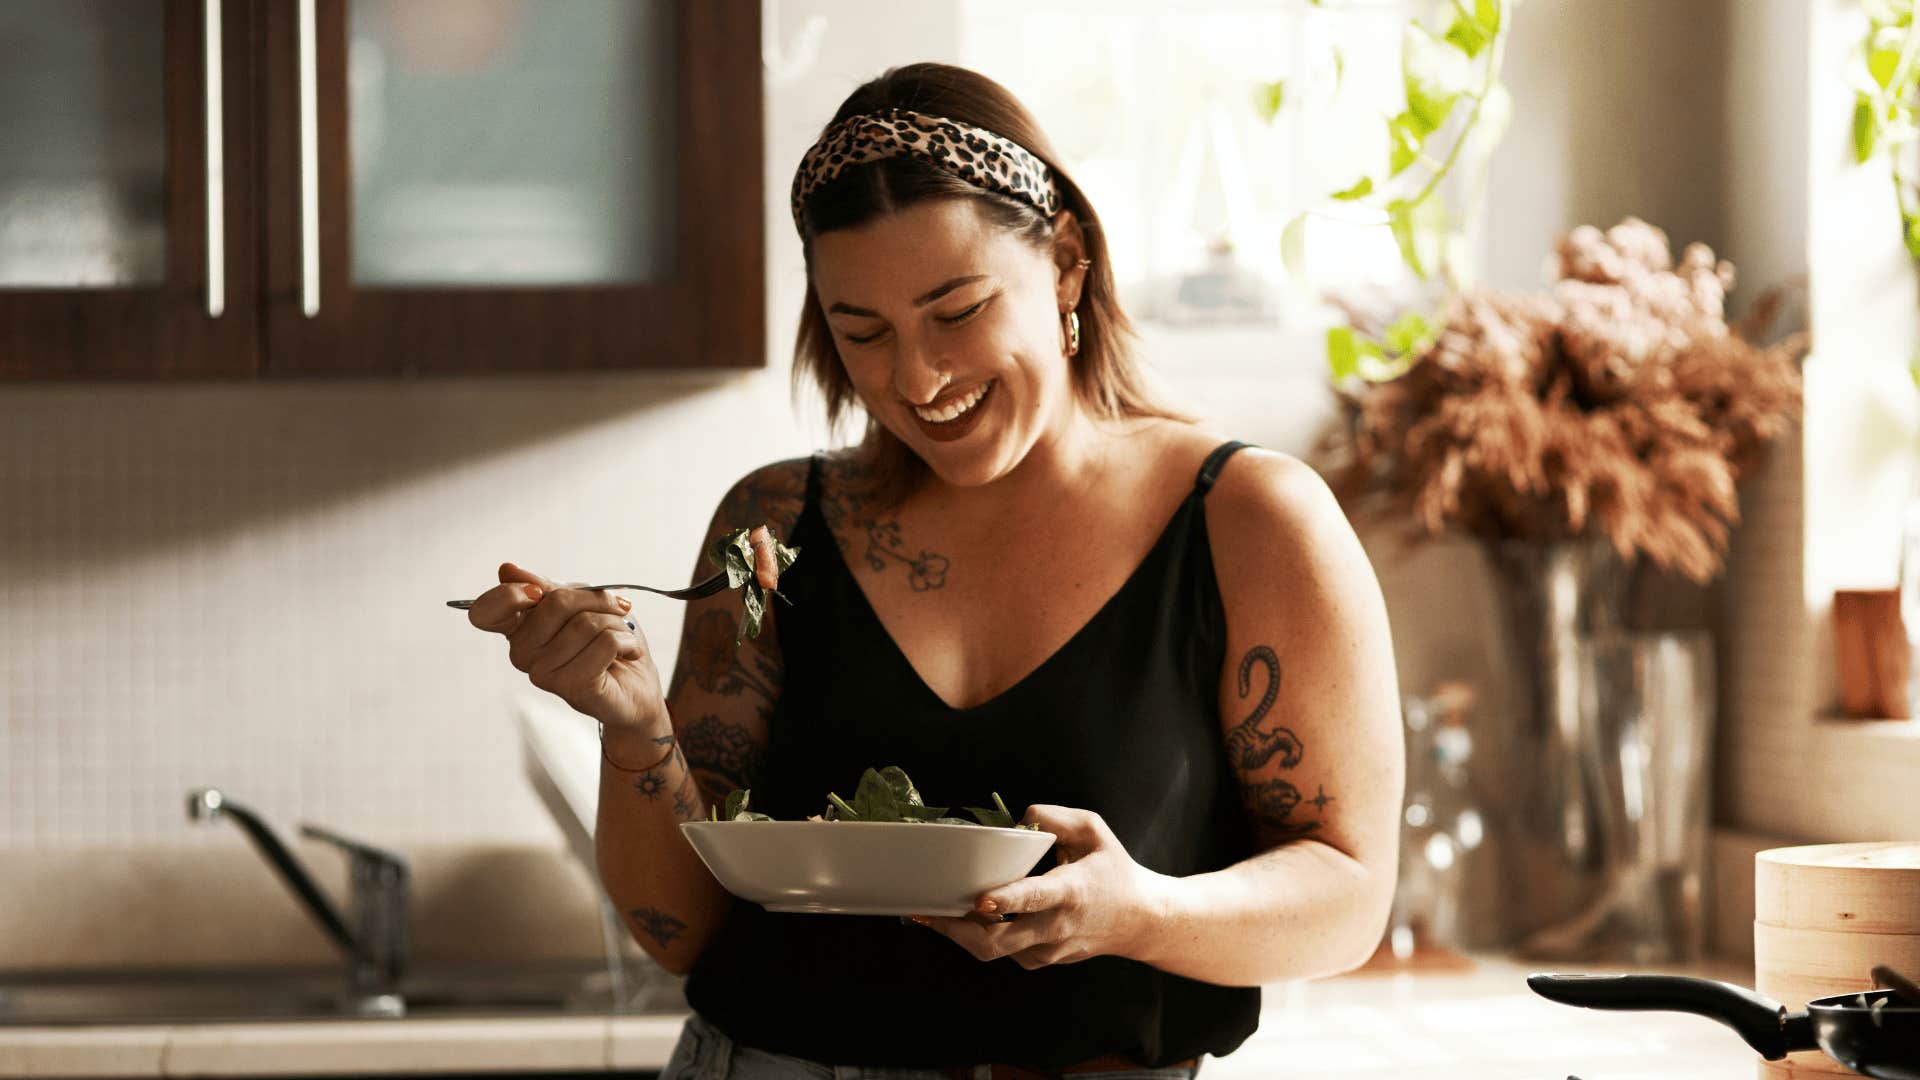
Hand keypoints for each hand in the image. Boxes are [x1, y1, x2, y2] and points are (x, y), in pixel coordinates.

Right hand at [465, 561, 666, 731]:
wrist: (637, 685)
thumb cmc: (606, 641)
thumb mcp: (579, 602)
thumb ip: (546, 587)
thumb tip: (507, 570)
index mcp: (518, 629)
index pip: (486, 611)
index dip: (510, 594)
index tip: (540, 591)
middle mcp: (522, 654)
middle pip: (556, 602)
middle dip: (597, 601)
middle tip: (615, 611)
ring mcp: (544, 674)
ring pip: (586, 623)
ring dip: (616, 624)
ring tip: (620, 638)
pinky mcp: (572, 687)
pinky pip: (605, 642)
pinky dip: (626, 641)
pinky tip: (628, 653)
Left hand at [912, 805, 1170, 969]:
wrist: (1140, 921)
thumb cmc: (1114, 871)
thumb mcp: (1094, 830)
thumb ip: (1057, 817)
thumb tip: (1020, 820)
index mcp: (1070, 892)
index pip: (1035, 899)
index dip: (1005, 900)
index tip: (979, 900)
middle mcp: (1056, 927)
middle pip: (998, 942)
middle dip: (957, 930)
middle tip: (926, 911)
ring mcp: (1047, 950)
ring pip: (994, 951)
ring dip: (961, 934)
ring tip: (931, 913)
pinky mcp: (1040, 960)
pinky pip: (1003, 952)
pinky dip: (980, 937)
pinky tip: (963, 918)